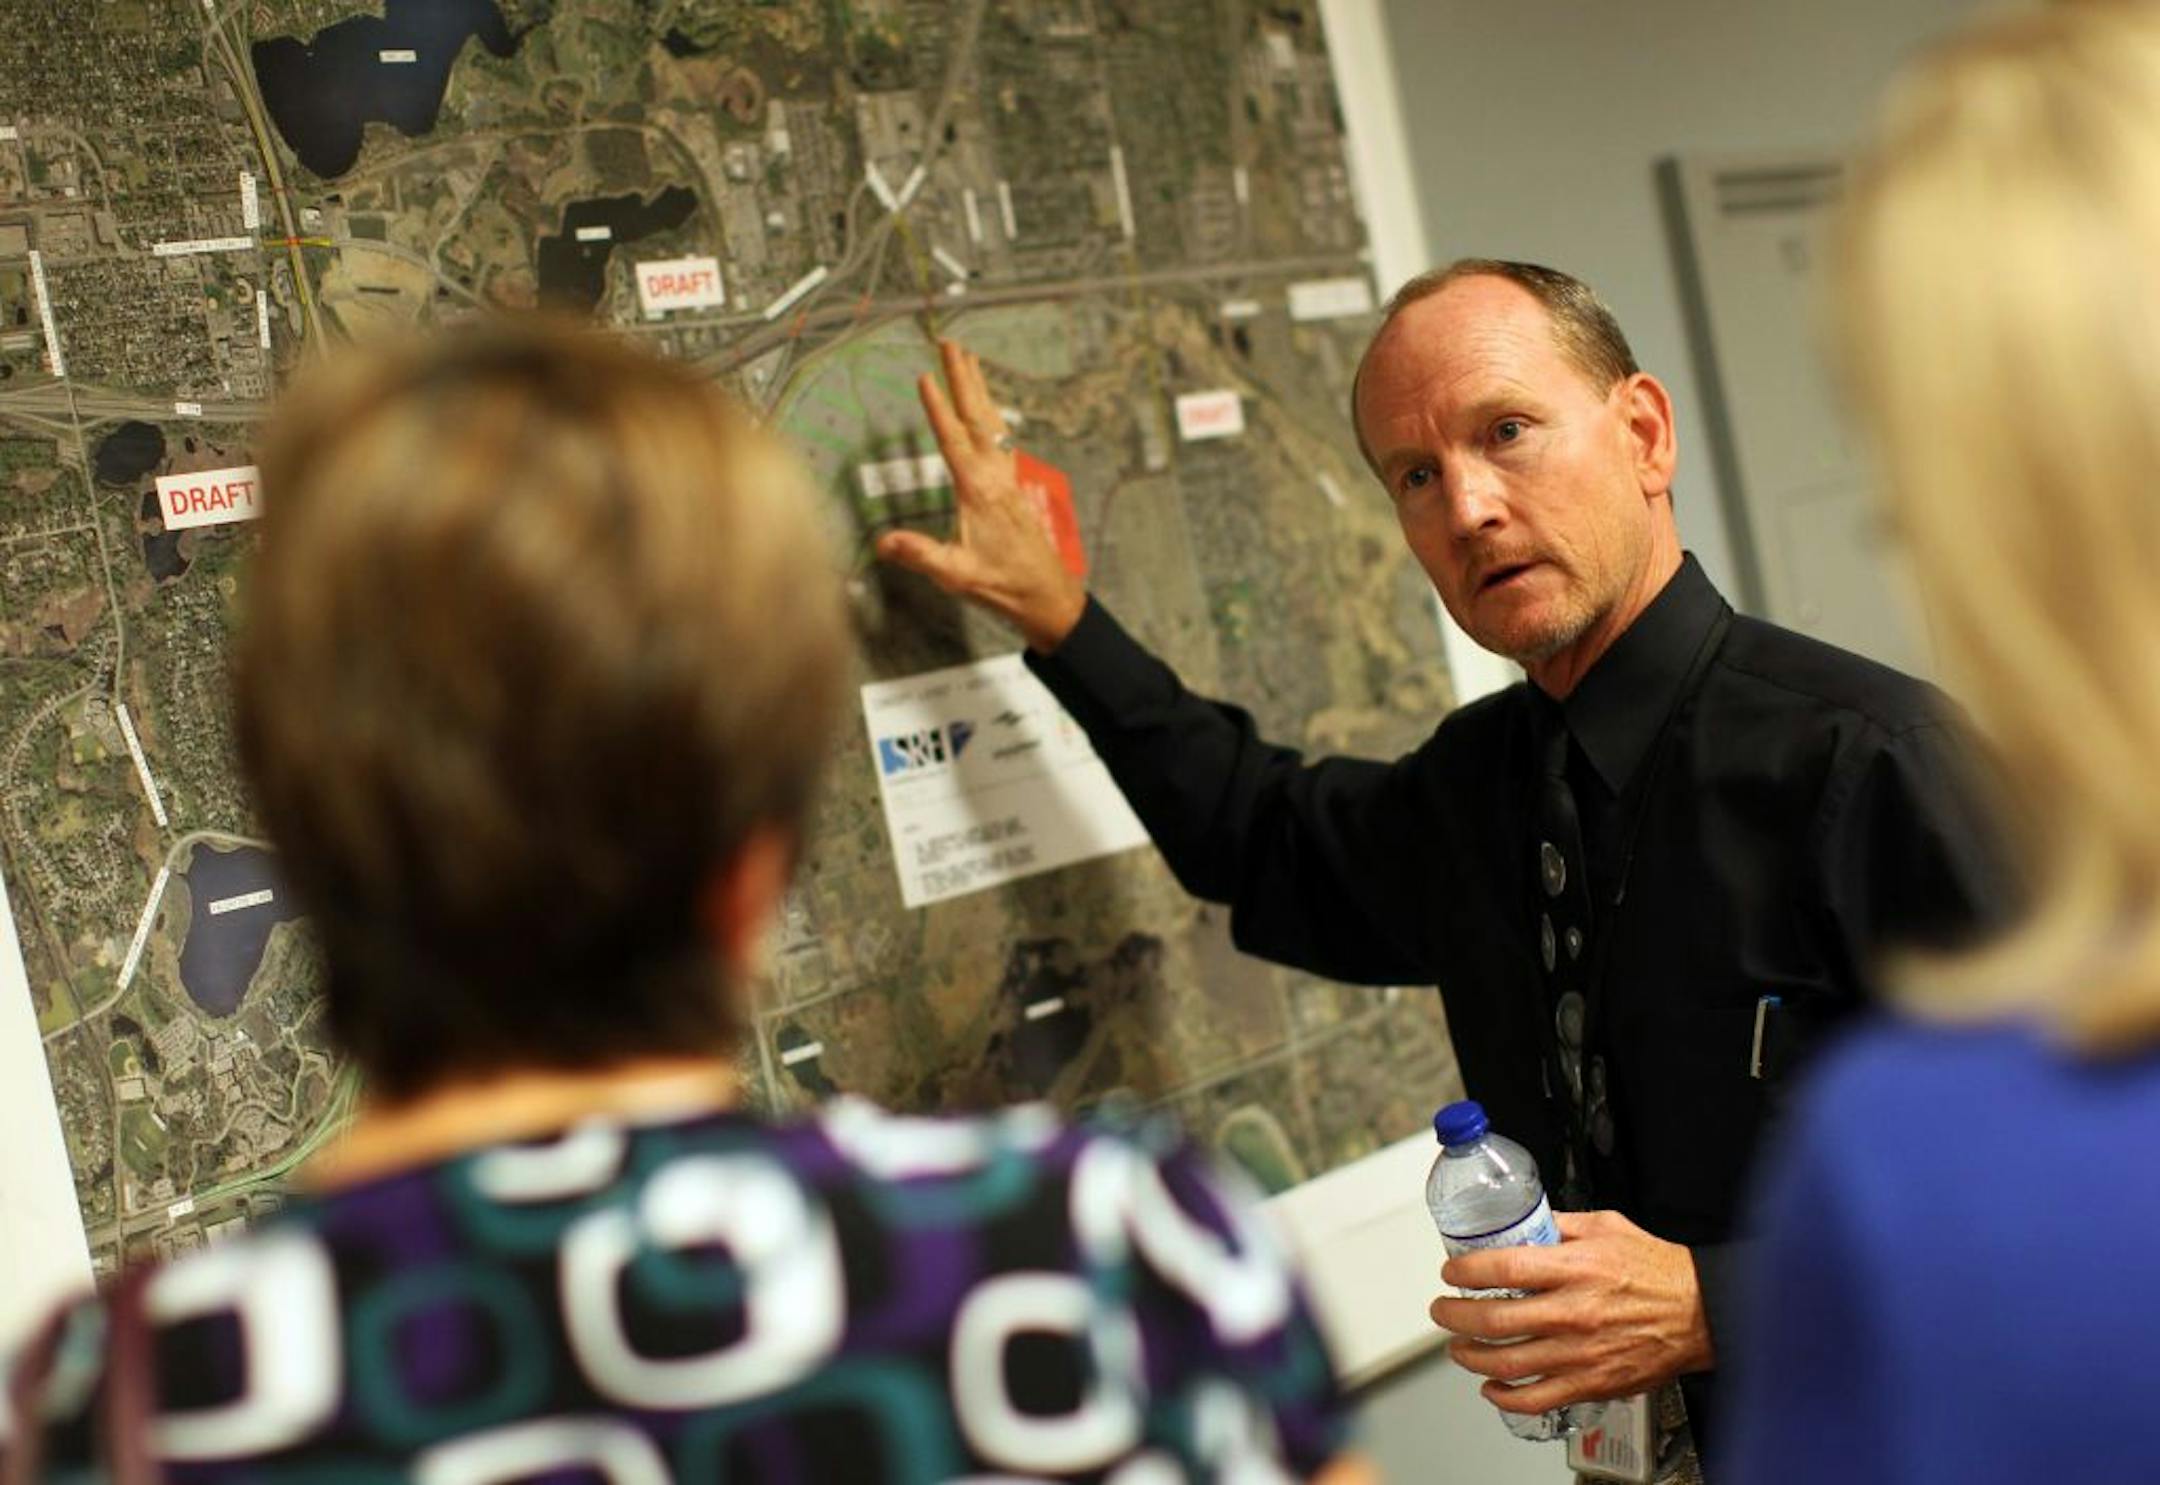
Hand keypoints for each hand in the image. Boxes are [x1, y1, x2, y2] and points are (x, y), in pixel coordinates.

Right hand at [875, 339, 1087, 651]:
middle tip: (950, 343)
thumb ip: (921, 554)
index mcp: (979, 492)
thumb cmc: (1004, 585)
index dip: (937, 408)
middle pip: (976, 417)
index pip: (953, 441)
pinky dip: (991, 415)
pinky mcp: (1013, 487)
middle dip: (963, 378)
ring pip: (992, 423)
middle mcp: (995, 478)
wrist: (1047, 595)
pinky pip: (1001, 439)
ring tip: (969, 358)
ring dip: (978, 389)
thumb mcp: (958, 573)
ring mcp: (1007, 479)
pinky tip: (988, 409)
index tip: (924, 377)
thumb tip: (884, 541)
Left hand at [1427, 1210, 1712, 1413]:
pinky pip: (1537, 1399)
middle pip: (1495, 1320)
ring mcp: (1581, 1353)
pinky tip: (1492, 1386)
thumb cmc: (1658, 1268)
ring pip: (1507, 1363)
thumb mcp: (1606, 1226)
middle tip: (1442, 1310)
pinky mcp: (1592, 1383)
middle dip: (1454, 1315)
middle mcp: (1575, 1313)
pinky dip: (1505, 1397)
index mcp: (1577, 1268)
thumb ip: (1560, 1224)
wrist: (1702, 1312)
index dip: (1467, 1270)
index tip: (1451, 1270)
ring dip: (1470, 1355)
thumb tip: (1522, 1220)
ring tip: (1458, 1345)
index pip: (1505, 1269)